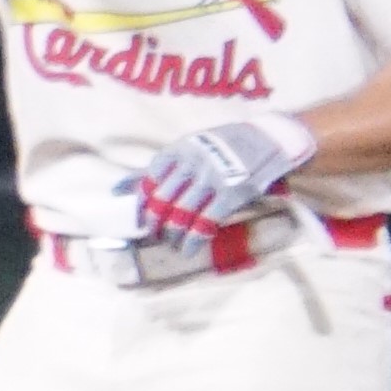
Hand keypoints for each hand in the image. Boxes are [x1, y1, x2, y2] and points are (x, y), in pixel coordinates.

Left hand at [126, 112, 317, 241]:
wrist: (270, 140)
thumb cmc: (229, 145)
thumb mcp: (194, 147)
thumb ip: (164, 167)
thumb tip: (120, 188)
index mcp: (181, 148)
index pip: (150, 178)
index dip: (142, 201)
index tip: (141, 216)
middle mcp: (193, 162)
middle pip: (163, 200)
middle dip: (156, 222)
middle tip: (156, 234)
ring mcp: (212, 178)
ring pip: (181, 214)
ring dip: (173, 235)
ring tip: (172, 244)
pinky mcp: (231, 194)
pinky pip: (204, 222)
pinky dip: (193, 240)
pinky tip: (188, 250)